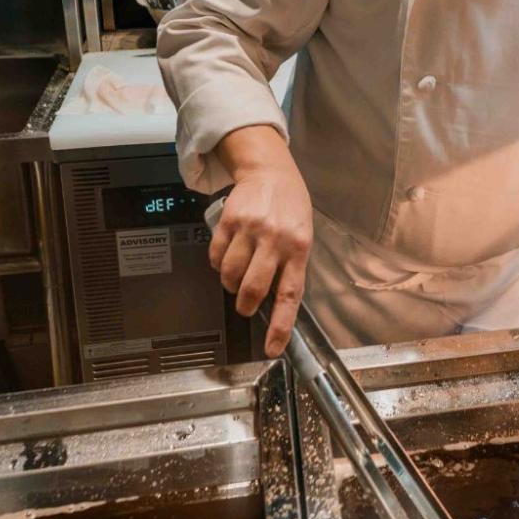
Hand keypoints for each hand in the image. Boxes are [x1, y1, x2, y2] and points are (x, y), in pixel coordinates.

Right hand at [211, 126, 313, 356]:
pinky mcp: (229, 221)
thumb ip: (291, 266)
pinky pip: (216, 256)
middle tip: (246, 305)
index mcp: (299, 248)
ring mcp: (251, 230)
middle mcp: (275, 240)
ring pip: (231, 275)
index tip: (272, 348)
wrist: (271, 170)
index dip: (280, 326)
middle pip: (253, 289)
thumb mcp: (302, 235)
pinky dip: (218, 264)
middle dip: (246, 305)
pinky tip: (227, 257)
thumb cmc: (291, 207)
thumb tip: (276, 303)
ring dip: (231, 284)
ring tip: (237, 277)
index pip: (289, 295)